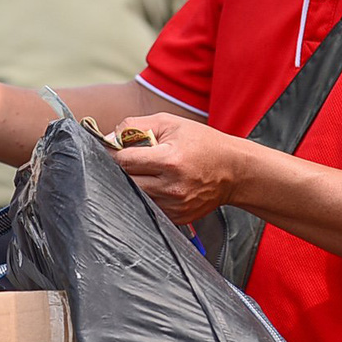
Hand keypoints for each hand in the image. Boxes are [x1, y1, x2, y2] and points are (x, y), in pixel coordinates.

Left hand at [110, 113, 250, 225]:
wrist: (234, 170)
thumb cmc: (202, 143)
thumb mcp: (170, 123)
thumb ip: (135, 126)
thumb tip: (108, 137)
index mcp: (169, 160)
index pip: (124, 161)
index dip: (114, 153)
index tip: (114, 149)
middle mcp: (171, 187)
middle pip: (125, 181)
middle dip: (122, 170)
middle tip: (130, 160)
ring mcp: (174, 205)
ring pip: (136, 196)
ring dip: (134, 184)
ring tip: (147, 171)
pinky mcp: (177, 217)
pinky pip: (149, 207)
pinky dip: (148, 196)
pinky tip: (159, 184)